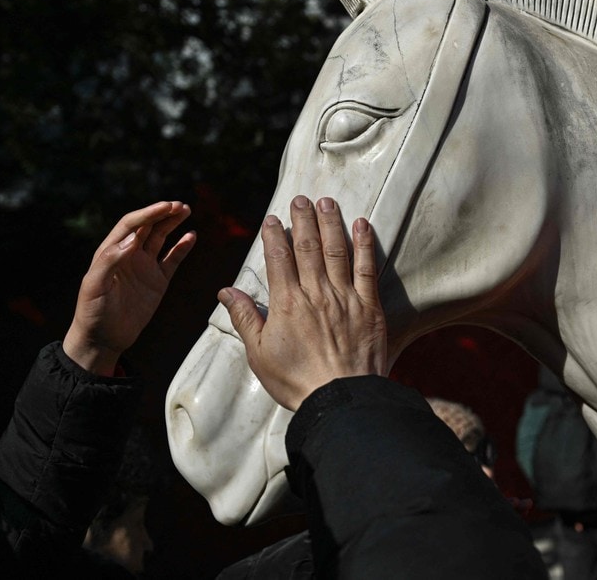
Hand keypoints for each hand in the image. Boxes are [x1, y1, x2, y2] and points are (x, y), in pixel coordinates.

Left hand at [64, 202, 195, 374]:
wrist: (103, 338)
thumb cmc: (93, 312)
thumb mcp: (94, 286)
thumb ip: (109, 261)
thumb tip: (130, 240)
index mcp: (111, 251)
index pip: (131, 225)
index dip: (148, 213)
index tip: (165, 206)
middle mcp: (129, 255)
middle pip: (148, 226)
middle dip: (163, 213)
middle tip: (179, 205)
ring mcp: (144, 267)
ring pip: (161, 238)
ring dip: (173, 223)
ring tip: (186, 211)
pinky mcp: (157, 281)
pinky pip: (172, 260)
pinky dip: (182, 247)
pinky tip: (191, 236)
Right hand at [218, 195, 387, 410]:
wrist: (341, 398)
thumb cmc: (297, 382)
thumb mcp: (259, 354)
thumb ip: (245, 319)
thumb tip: (226, 292)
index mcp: (287, 304)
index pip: (278, 258)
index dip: (274, 235)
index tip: (273, 219)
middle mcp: (316, 294)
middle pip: (308, 247)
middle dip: (303, 219)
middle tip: (300, 199)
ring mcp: (345, 298)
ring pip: (336, 251)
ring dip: (331, 223)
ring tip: (326, 202)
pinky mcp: (370, 307)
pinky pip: (367, 268)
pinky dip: (364, 244)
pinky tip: (362, 225)